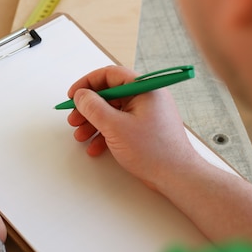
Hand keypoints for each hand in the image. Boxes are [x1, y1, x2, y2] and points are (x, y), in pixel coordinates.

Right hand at [67, 66, 200, 194]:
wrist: (177, 177)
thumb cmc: (154, 151)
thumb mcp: (115, 126)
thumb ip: (93, 108)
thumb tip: (81, 95)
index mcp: (144, 88)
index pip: (111, 75)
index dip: (88, 83)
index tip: (73, 95)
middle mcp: (147, 97)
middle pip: (110, 94)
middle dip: (89, 108)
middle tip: (74, 118)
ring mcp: (147, 113)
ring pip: (113, 111)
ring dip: (94, 123)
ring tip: (80, 136)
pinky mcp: (146, 129)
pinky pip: (121, 124)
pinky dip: (106, 134)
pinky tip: (95, 147)